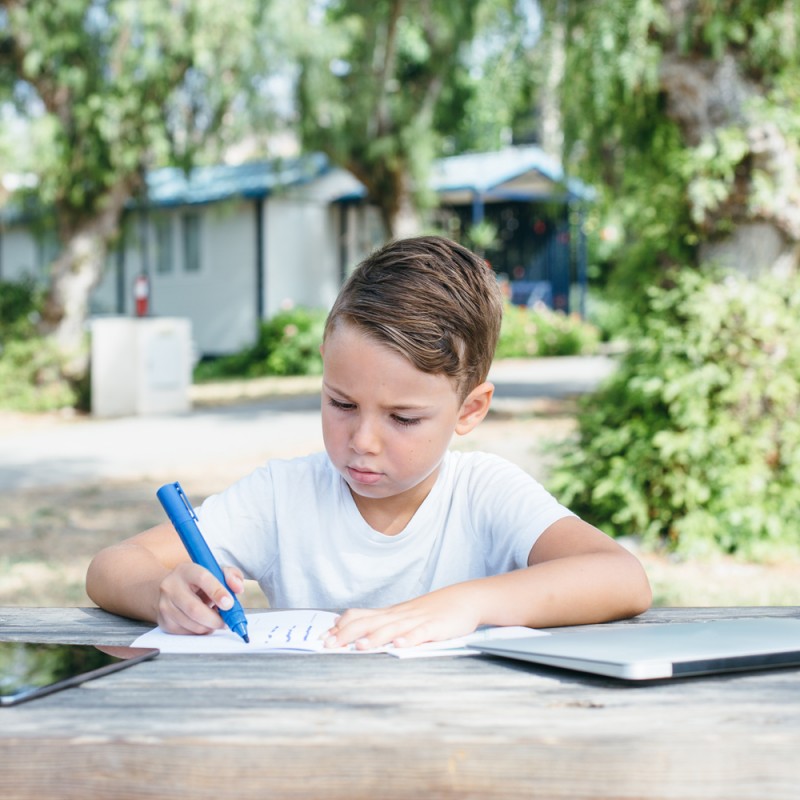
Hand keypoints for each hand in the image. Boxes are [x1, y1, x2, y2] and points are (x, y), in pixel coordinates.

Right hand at [156, 563, 244, 635]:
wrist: (174, 589)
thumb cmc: (199, 582)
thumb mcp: (216, 572)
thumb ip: (231, 576)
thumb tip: (237, 588)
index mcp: (186, 570)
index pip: (202, 578)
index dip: (218, 592)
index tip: (229, 604)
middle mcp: (171, 586)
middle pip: (194, 608)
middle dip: (215, 619)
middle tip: (227, 621)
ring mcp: (164, 604)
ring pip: (191, 623)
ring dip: (209, 626)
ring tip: (216, 620)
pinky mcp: (164, 621)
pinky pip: (186, 632)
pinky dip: (200, 631)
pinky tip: (203, 622)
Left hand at [325, 585, 480, 649]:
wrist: (464, 599)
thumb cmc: (432, 611)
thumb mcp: (404, 616)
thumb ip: (381, 622)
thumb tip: (353, 628)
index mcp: (390, 614)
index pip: (360, 616)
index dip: (341, 627)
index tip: (323, 637)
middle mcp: (399, 615)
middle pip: (369, 623)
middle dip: (347, 634)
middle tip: (328, 645)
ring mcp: (417, 620)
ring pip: (391, 628)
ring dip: (374, 638)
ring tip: (359, 647)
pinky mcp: (435, 627)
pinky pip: (420, 633)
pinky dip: (409, 639)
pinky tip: (399, 646)